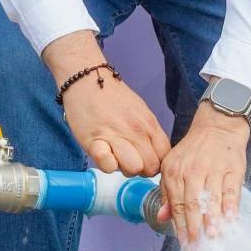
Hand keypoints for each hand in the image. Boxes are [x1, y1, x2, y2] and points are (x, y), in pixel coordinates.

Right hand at [43, 33, 170, 175]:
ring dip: (123, 168)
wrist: (87, 80)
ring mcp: (116, 136)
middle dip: (141, 169)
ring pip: (133, 169)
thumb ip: (149, 132)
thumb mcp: (140, 111)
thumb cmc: (113, 97)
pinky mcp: (94, 142)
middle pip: (150, 168)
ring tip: (115, 157)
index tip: (145, 160)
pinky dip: (106, 165)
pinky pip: (108, 166)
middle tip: (128, 159)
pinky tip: (103, 153)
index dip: (156, 163)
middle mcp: (136, 131)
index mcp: (149, 123)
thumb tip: (156, 155)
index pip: (164, 156)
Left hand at [156, 101, 249, 244]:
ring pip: (211, 199)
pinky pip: (231, 190)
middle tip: (197, 247)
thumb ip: (168, 193)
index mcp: (174, 171)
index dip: (180, 227)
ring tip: (213, 238)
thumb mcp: (173, 166)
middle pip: (192, 204)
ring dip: (212, 220)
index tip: (184, 244)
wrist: (218, 125)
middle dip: (194, 228)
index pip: (176, 205)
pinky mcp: (232, 168)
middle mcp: (192, 170)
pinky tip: (231, 219)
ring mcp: (213, 169)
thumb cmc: (194, 150)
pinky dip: (231, 205)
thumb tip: (163, 218)